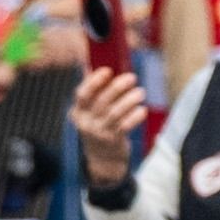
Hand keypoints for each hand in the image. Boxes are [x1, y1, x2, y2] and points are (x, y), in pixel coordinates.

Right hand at [69, 63, 148, 181]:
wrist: (102, 158)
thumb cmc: (100, 124)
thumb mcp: (92, 111)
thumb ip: (97, 91)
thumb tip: (101, 62)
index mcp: (78, 111)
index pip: (82, 94)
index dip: (94, 81)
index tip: (108, 70)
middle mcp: (85, 122)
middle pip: (101, 102)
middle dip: (117, 88)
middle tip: (132, 78)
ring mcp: (98, 133)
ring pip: (114, 114)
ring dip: (129, 100)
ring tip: (140, 92)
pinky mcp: (112, 141)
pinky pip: (124, 126)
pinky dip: (134, 116)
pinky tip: (142, 110)